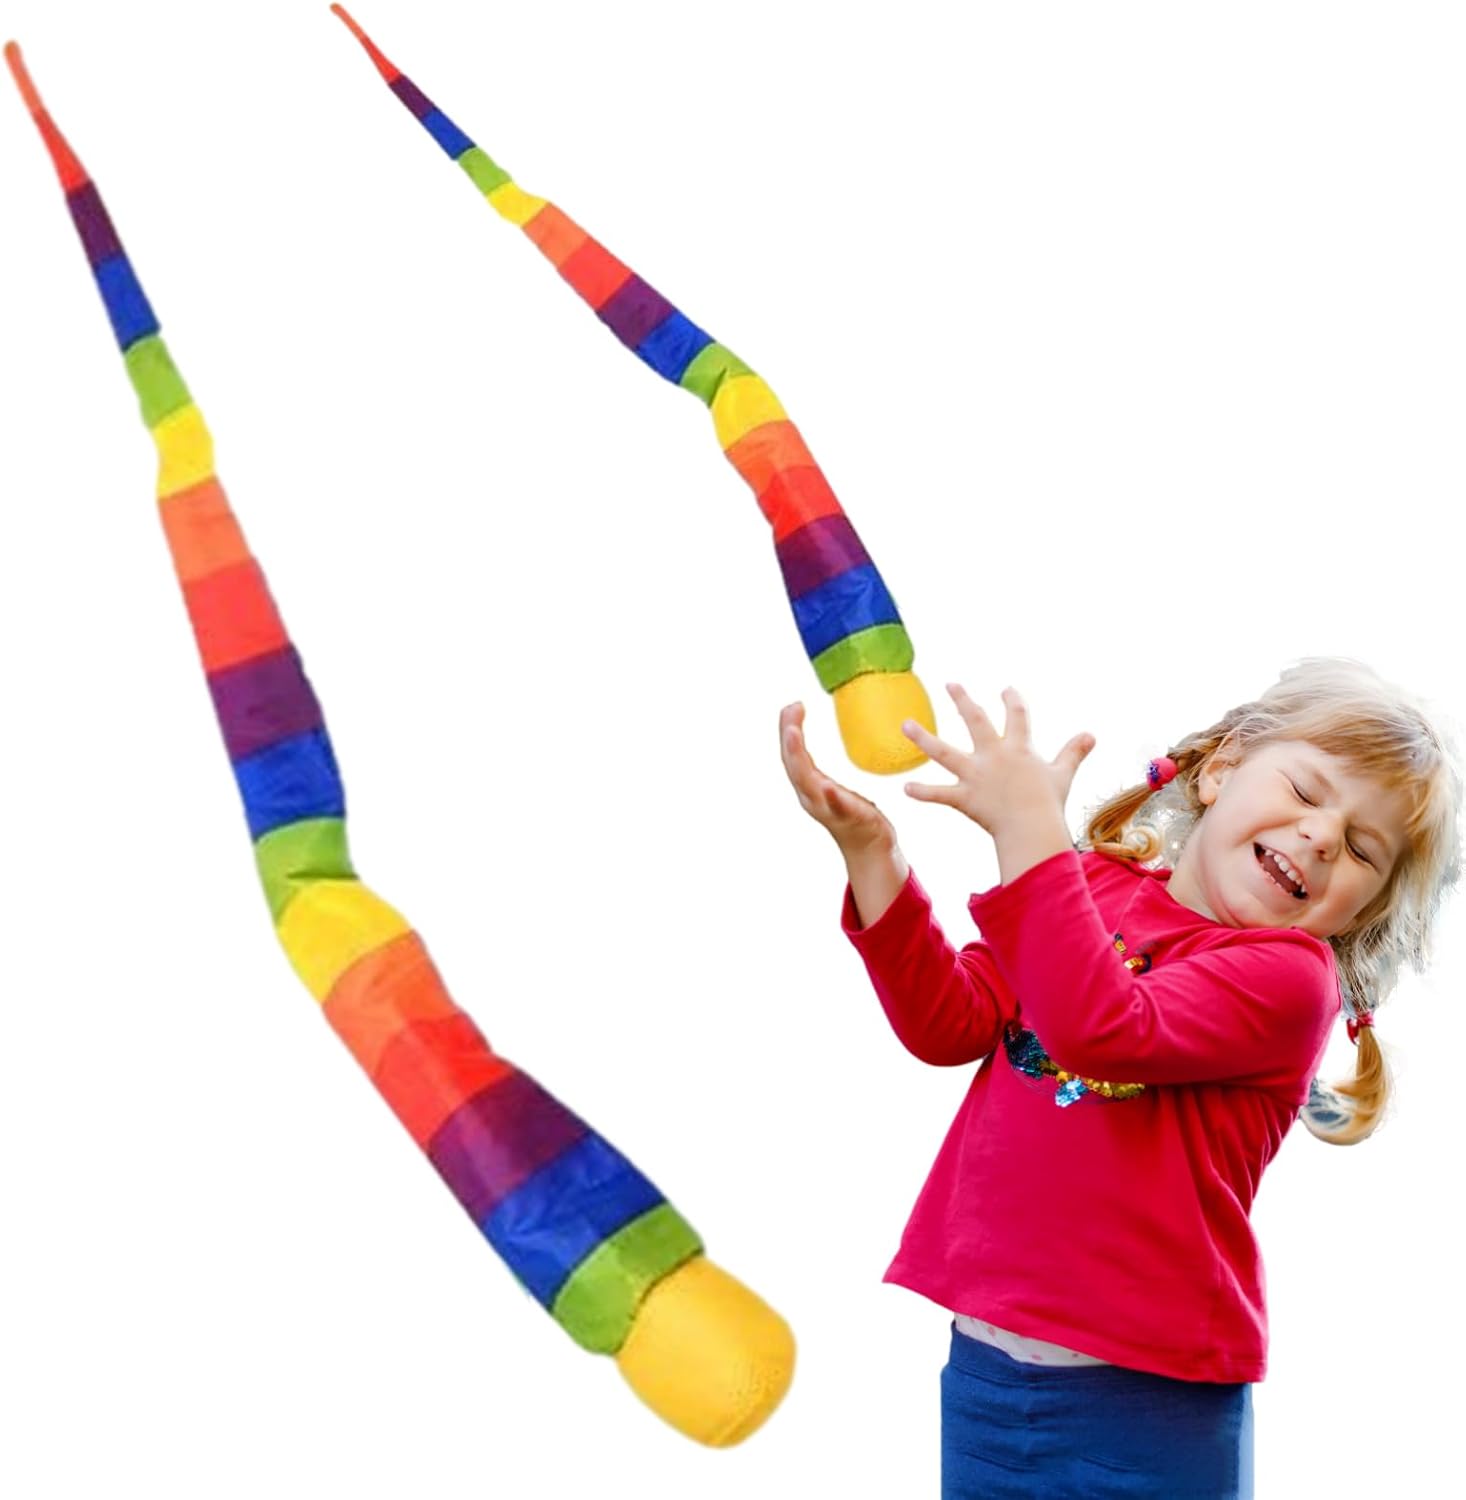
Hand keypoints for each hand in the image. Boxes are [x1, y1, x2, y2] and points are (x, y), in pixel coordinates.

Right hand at [779, 701, 896, 857]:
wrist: (869, 847)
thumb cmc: (850, 812)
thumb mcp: (827, 785)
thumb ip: (814, 769)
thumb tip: (818, 742)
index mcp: (808, 786)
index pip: (792, 754)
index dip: (788, 729)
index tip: (793, 705)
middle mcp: (811, 797)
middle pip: (793, 763)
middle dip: (788, 737)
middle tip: (790, 709)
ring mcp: (827, 808)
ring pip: (806, 781)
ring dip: (798, 757)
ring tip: (794, 733)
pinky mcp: (848, 818)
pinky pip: (836, 807)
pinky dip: (829, 796)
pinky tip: (827, 785)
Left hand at [900, 685, 1094, 835]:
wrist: (1033, 828)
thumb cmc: (1049, 803)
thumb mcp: (1063, 774)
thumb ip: (1074, 752)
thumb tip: (1092, 735)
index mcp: (1018, 748)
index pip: (1017, 716)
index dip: (1012, 701)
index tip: (1006, 689)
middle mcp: (994, 756)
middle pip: (975, 721)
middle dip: (962, 700)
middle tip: (950, 684)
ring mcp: (976, 775)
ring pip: (943, 752)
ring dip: (922, 738)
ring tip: (905, 724)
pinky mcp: (965, 797)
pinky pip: (939, 794)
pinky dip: (923, 792)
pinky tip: (905, 787)